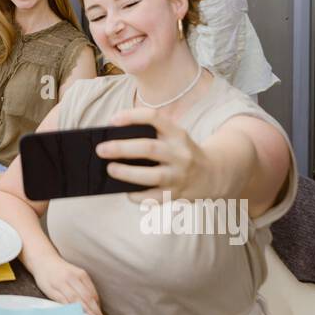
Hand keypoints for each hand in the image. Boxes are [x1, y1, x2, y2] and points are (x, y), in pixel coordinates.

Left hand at [33, 256, 106, 314]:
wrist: (45, 260)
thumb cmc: (44, 278)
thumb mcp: (48, 291)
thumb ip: (60, 301)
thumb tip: (71, 313)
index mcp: (61, 283)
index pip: (75, 300)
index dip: (85, 313)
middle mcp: (72, 277)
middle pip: (87, 298)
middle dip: (95, 313)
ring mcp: (79, 274)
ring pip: (91, 293)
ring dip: (98, 308)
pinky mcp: (83, 273)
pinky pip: (92, 288)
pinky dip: (96, 299)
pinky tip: (98, 308)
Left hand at [96, 106, 229, 203]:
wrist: (212, 174)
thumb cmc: (180, 152)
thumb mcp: (173, 137)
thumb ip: (150, 136)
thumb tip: (112, 142)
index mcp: (177, 133)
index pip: (154, 117)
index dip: (131, 116)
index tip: (112, 120)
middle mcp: (180, 153)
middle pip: (148, 148)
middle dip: (121, 148)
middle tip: (101, 149)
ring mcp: (180, 175)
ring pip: (152, 175)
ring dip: (127, 173)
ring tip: (110, 169)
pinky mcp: (177, 194)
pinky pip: (153, 198)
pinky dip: (137, 195)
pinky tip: (126, 191)